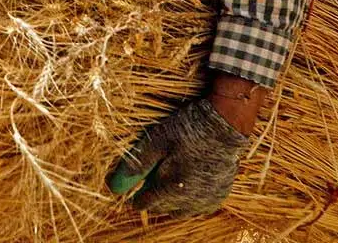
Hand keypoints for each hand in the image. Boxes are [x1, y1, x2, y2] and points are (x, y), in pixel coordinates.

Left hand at [105, 97, 247, 215]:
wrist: (224, 125)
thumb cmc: (186, 130)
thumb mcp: (156, 142)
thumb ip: (136, 165)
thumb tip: (113, 186)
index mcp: (171, 189)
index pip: (145, 204)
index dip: (136, 196)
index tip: (134, 188)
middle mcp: (189, 201)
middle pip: (162, 209)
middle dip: (154, 198)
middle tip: (152, 179)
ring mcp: (206, 200)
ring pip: (181, 212)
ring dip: (172, 202)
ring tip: (170, 182)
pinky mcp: (220, 195)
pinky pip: (199, 207)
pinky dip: (191, 200)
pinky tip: (189, 183)